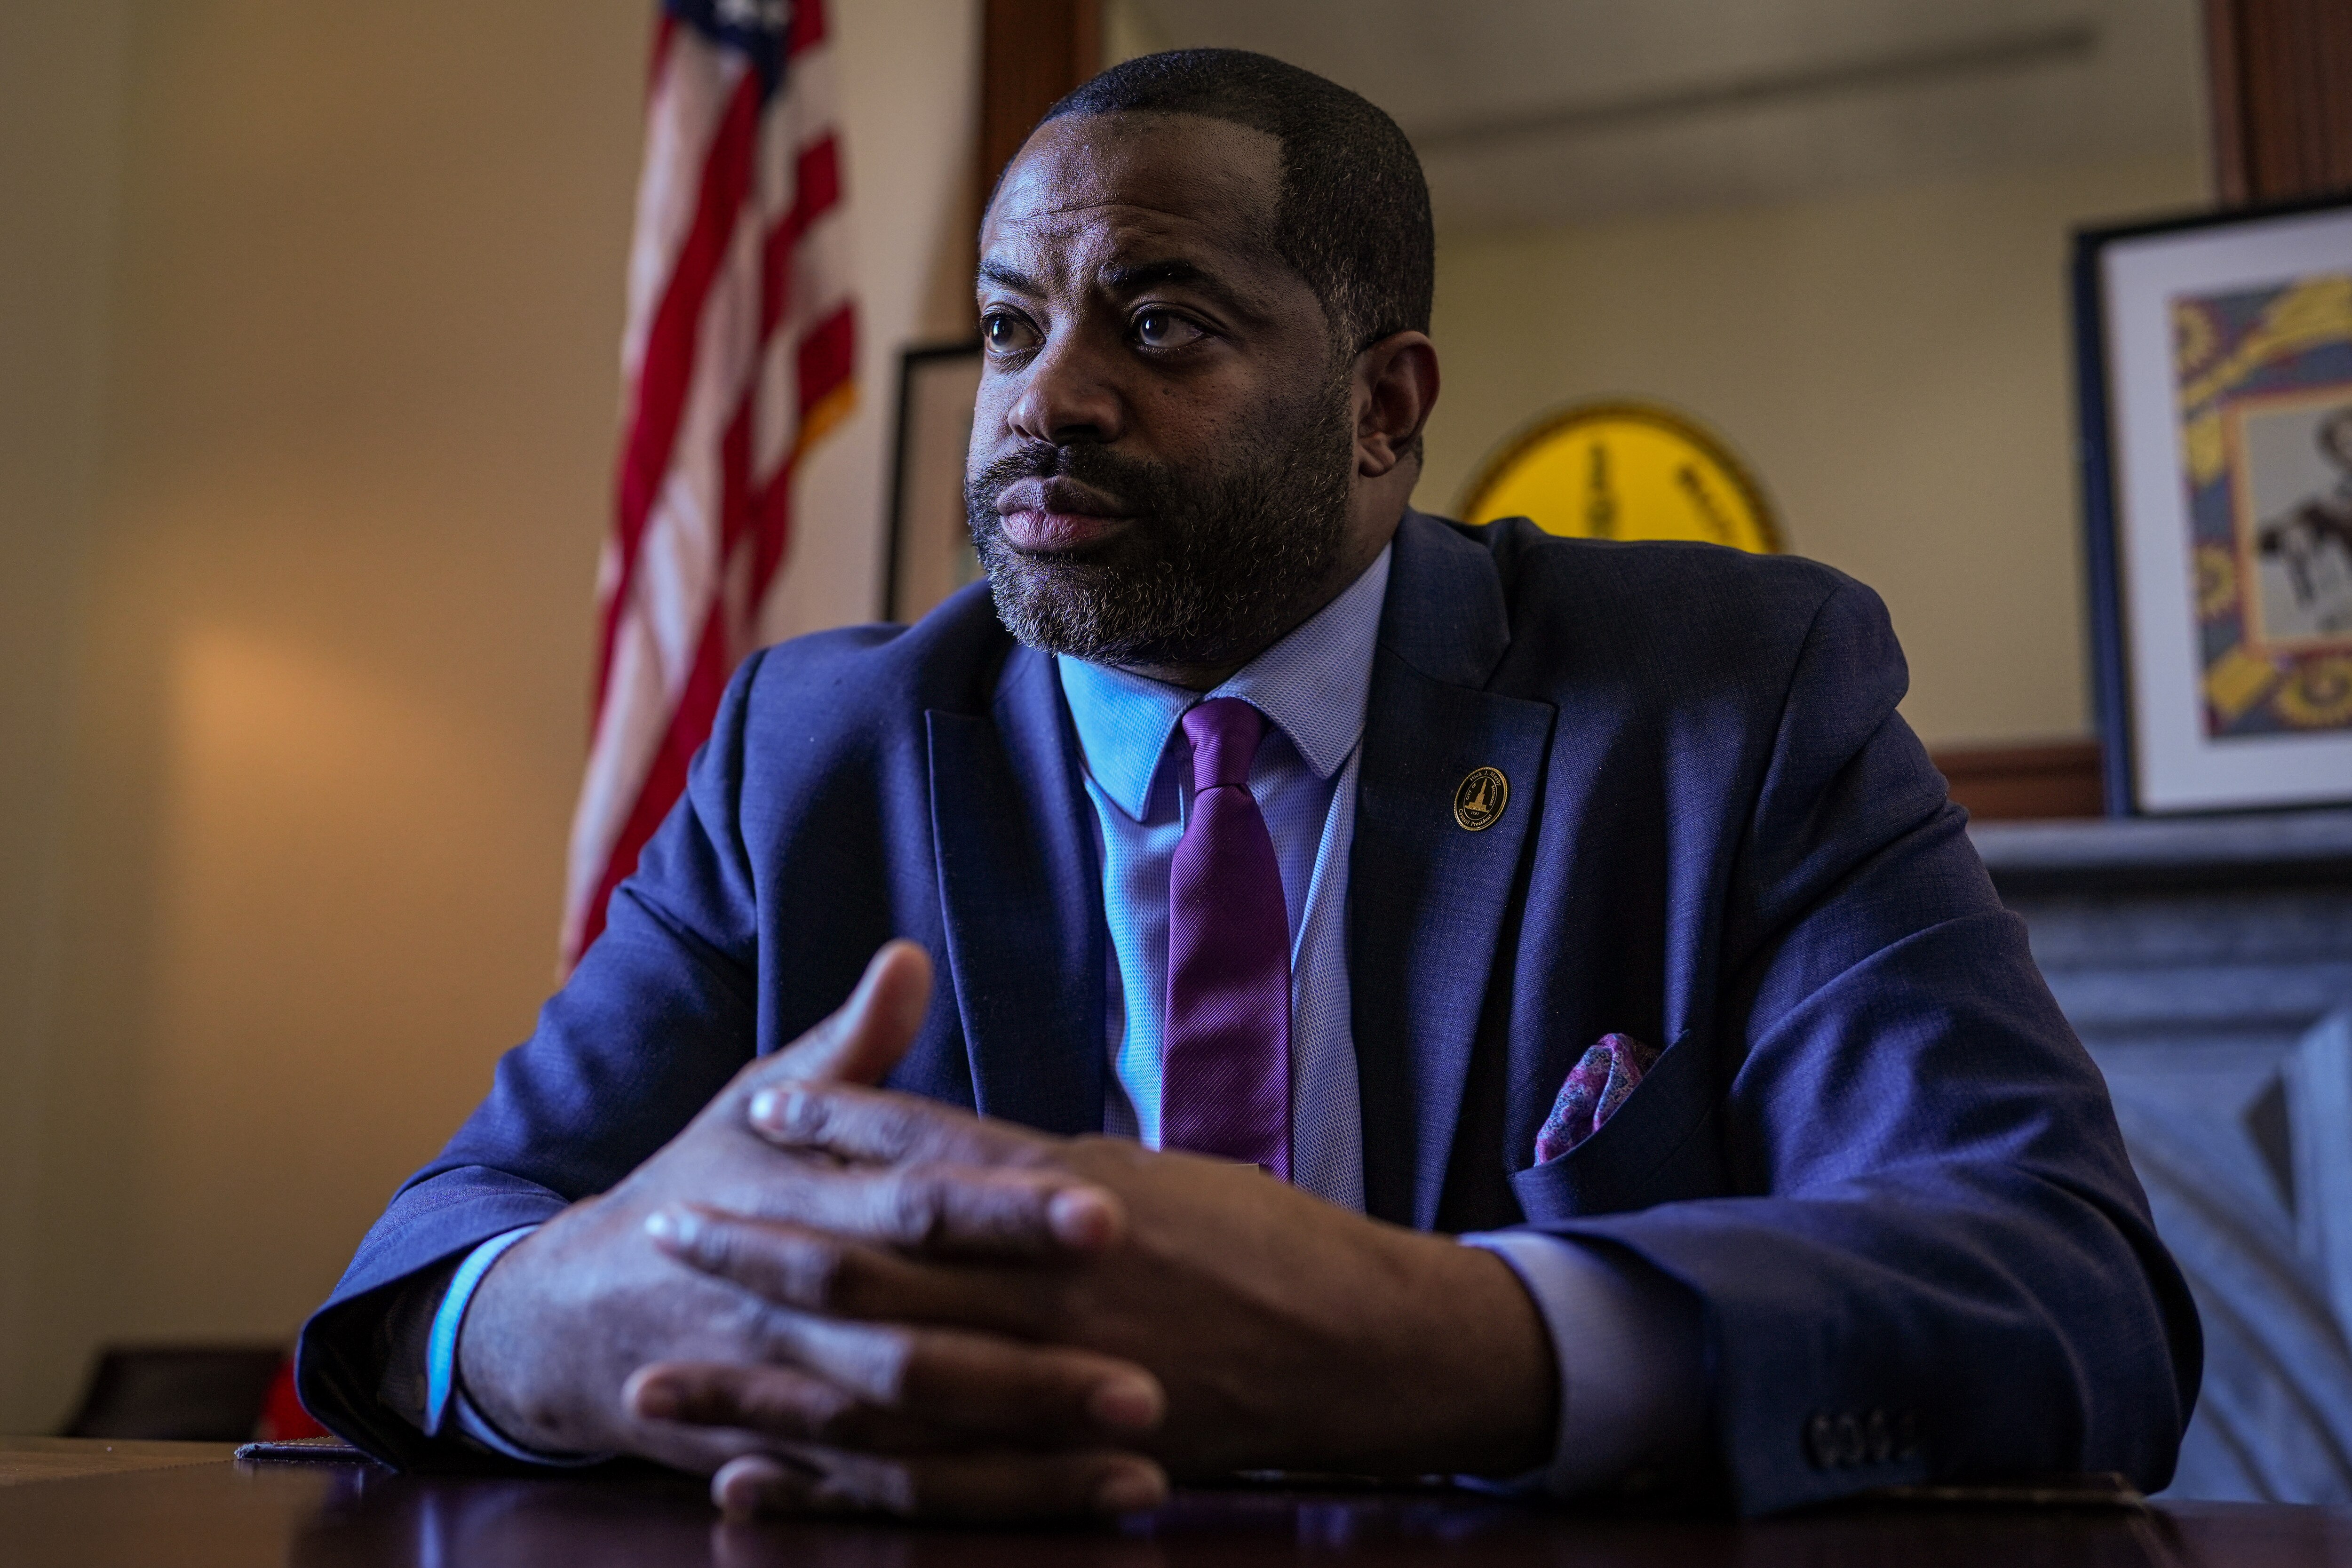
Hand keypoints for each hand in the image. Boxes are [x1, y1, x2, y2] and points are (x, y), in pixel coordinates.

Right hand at [457, 942, 1172, 1518]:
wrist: (571, 1313)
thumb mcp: (753, 1103)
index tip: (1106, 1212)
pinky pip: (895, 1504)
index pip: (917, 1208)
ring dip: (1028, 1465)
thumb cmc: (695, 1186)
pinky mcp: (798, 1468)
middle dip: (1036, 1370)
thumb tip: (906, 956)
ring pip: (919, 1446)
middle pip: (924, 1348)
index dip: (1008, 1211)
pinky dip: (977, 1513)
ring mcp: (794, 1404)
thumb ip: (846, 1047)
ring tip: (1144, 1463)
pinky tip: (1072, 1508)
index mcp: (802, 1209)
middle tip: (1151, 1375)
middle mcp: (796, 1316)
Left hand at [641, 1082, 1557, 1491]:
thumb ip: (1035, 1171)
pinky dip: (828, 1486)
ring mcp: (1050, 1387)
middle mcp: (1048, 1294)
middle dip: (759, 1252)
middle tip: (664, 1228)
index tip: (756, 1108)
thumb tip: (936, 1151)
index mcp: (1073, 1205)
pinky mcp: (1060, 1463)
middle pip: (874, 1270)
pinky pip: (925, 1488)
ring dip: (756, 1387)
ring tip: (654, 1384)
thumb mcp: (1150, 1175)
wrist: (1364, 1350)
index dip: (837, 1127)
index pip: (927, 1158)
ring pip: (873, 1393)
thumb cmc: (1263, 1247)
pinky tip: (748, 1482)